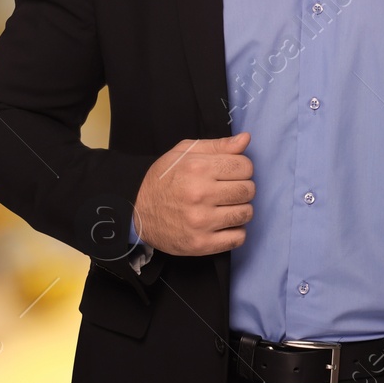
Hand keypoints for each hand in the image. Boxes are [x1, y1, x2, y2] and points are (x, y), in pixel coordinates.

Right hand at [132, 132, 255, 255]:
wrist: (135, 210)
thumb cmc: (163, 179)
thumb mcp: (184, 153)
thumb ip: (218, 145)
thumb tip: (246, 138)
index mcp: (198, 168)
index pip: (246, 167)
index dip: (242, 169)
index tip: (230, 174)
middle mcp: (200, 194)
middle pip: (248, 190)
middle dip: (243, 188)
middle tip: (228, 191)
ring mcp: (200, 222)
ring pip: (246, 214)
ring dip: (240, 210)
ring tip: (225, 207)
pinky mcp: (200, 243)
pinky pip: (238, 238)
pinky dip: (235, 232)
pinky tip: (222, 225)